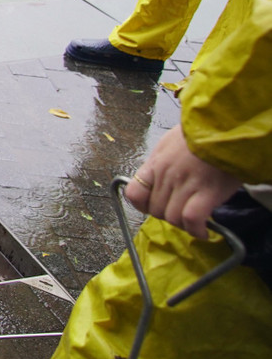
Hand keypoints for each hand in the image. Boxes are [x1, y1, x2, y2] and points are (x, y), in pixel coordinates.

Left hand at [125, 125, 241, 239]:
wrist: (225, 128)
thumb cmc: (200, 134)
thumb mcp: (170, 143)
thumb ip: (161, 162)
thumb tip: (158, 178)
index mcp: (155, 163)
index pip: (134, 193)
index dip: (142, 206)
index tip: (153, 208)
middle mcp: (167, 175)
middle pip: (156, 210)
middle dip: (167, 216)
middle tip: (182, 214)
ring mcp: (186, 184)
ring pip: (172, 217)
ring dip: (183, 225)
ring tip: (194, 222)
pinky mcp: (207, 191)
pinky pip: (192, 219)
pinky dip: (196, 230)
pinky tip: (204, 231)